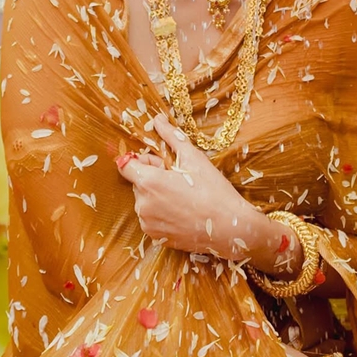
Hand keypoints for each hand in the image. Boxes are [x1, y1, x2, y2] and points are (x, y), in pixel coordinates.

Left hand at [116, 115, 255, 255]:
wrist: (231, 229)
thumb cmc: (214, 191)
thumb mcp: (194, 158)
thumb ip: (171, 136)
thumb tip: (157, 119)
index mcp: (148, 182)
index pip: (125, 165)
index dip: (142, 161)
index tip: (160, 163)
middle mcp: (142, 204)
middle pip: (137, 183)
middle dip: (153, 178)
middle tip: (179, 180)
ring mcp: (147, 223)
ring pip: (145, 201)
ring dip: (157, 196)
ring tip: (184, 197)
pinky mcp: (155, 237)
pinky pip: (151, 219)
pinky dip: (162, 213)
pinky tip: (183, 213)